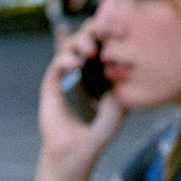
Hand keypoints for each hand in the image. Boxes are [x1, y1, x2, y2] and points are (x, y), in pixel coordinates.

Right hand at [38, 28, 124, 168]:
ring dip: (81, 41)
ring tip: (90, 51)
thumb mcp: (121, 101)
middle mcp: (86, 69)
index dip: (113, 34)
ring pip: (72, 45)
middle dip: (96, 31)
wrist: (79, 150)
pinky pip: (57, 63)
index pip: (107, 44)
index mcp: (104, 71)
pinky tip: (76, 64)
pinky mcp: (52, 83)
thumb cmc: (103, 129)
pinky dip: (65, 59)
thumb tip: (127, 54)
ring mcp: (69, 74)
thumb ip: (123, 78)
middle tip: (104, 33)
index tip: (123, 31)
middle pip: (89, 38)